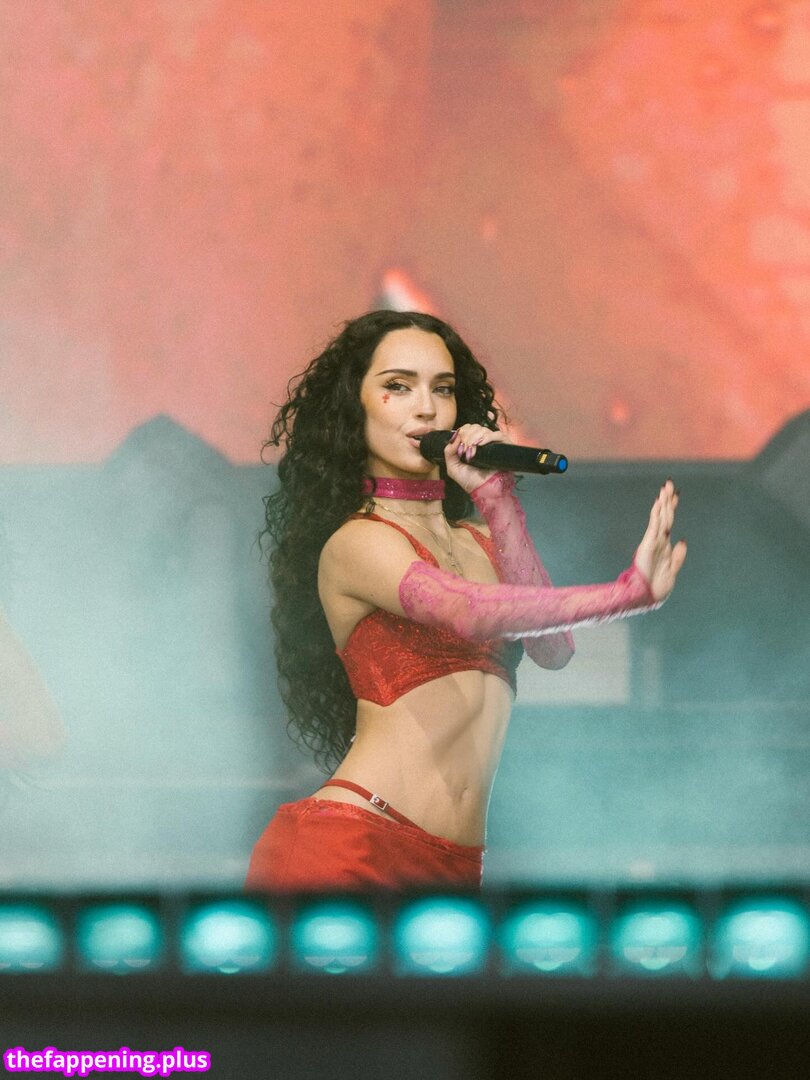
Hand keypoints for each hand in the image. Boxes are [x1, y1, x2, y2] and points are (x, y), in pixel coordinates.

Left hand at [444, 424, 509, 493]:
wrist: (484, 491)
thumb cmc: (470, 481)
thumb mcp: (453, 467)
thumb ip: (449, 451)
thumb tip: (455, 435)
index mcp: (471, 445)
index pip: (467, 428)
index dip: (462, 432)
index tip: (459, 445)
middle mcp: (483, 442)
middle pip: (475, 427)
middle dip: (467, 436)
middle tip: (465, 449)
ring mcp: (494, 444)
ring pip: (484, 430)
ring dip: (475, 437)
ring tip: (472, 450)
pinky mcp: (504, 446)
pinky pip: (498, 434)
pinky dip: (488, 437)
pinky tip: (480, 444)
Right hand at [634, 480, 686, 601]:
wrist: (647, 597)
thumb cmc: (658, 587)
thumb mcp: (673, 570)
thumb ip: (678, 556)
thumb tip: (683, 540)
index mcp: (664, 546)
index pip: (668, 522)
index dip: (671, 508)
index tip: (675, 495)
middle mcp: (658, 540)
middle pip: (665, 516)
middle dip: (667, 500)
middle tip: (669, 483)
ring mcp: (653, 541)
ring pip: (660, 518)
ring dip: (663, 503)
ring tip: (665, 488)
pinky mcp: (648, 545)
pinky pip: (654, 526)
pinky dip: (657, 515)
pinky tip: (659, 503)